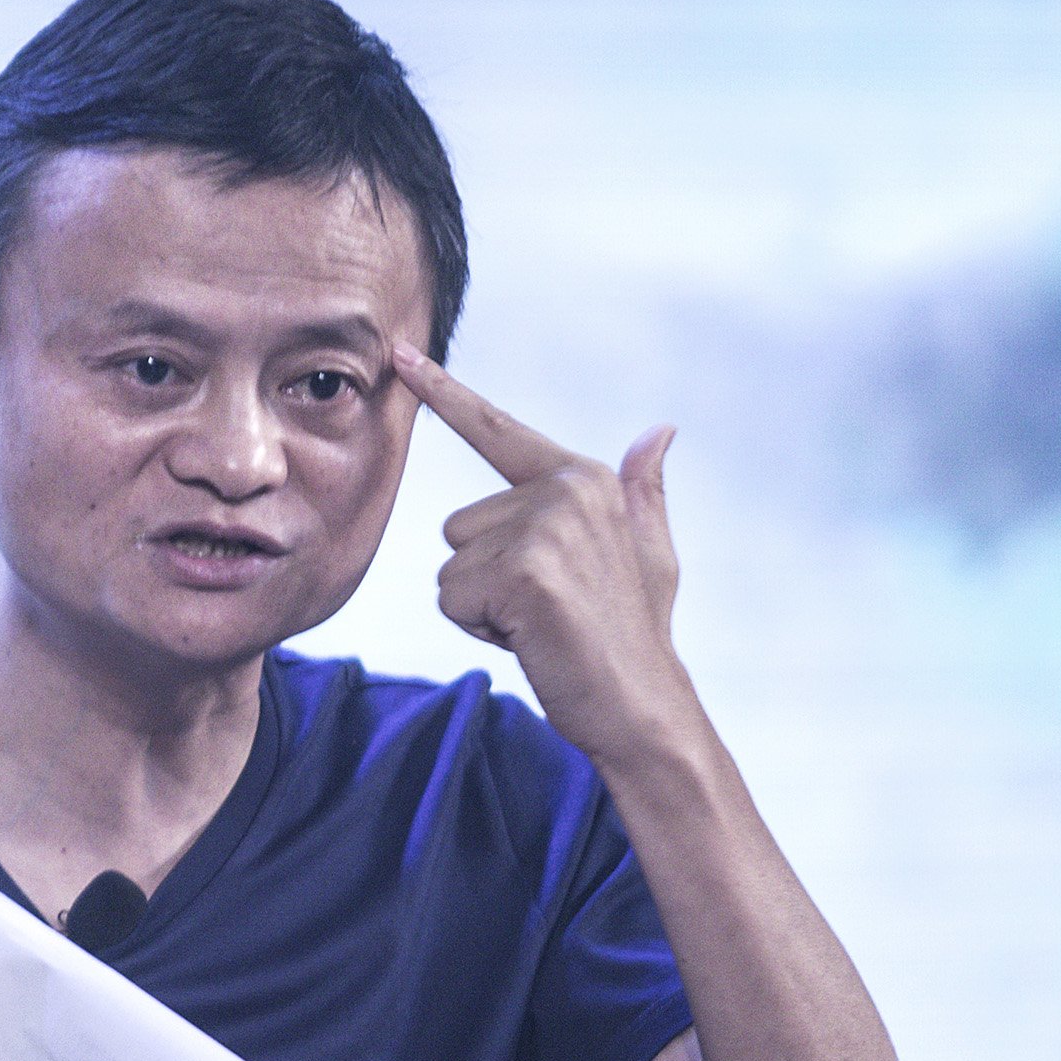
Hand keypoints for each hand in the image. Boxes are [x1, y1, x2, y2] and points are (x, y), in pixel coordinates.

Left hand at [392, 343, 689, 766]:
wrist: (642, 706)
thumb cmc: (636, 636)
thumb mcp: (650, 552)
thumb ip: (643, 490)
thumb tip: (661, 430)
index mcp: (584, 477)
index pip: (496, 428)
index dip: (443, 391)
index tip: (398, 354)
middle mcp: (564, 490)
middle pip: (458, 527)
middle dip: (486, 579)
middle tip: (544, 609)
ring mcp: (545, 528)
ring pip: (452, 567)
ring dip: (483, 608)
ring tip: (541, 624)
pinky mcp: (524, 572)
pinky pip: (453, 598)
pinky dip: (482, 630)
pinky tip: (532, 639)